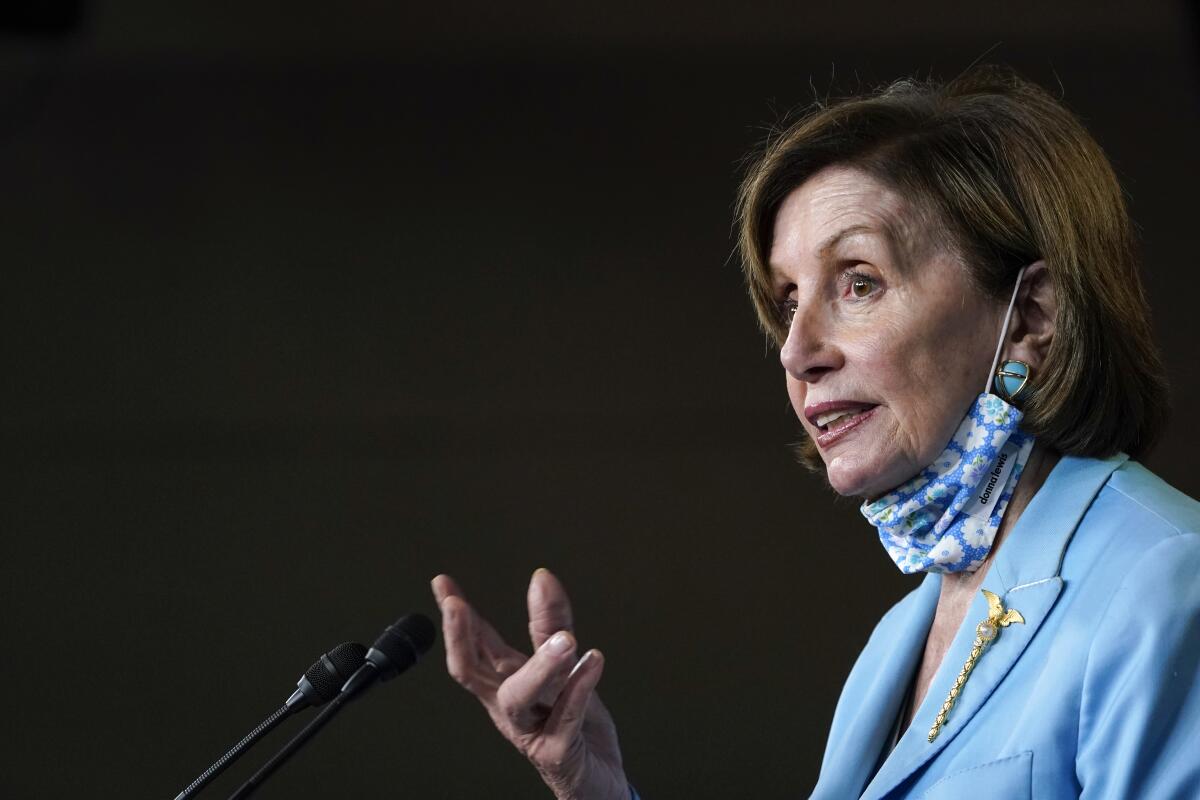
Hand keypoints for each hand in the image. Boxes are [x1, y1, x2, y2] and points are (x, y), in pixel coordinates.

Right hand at [431, 569, 629, 799]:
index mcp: (506, 682)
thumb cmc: (574, 724)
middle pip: (471, 673)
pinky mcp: (557, 752)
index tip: (442, 582)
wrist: (596, 780)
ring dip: (540, 665)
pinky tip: (594, 661)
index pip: (473, 644)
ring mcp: (530, 730)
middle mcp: (509, 706)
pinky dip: (579, 688)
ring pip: (519, 698)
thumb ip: (551, 623)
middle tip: (457, 605)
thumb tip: (541, 578)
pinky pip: (565, 718)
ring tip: (566, 639)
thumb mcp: (563, 664)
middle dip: (460, 637)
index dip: (457, 613)